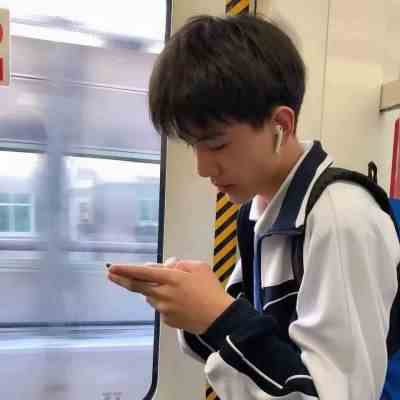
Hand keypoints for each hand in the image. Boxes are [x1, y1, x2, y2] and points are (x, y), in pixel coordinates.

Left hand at [107, 260, 233, 333]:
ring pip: (151, 295)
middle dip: (121, 279)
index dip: (126, 269)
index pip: (142, 272)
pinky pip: (160, 306)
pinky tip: (181, 302)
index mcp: (171, 278)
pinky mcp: (166, 319)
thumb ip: (178, 264)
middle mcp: (163, 294)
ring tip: (176, 289)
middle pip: (137, 286)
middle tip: (110, 274)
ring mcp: (163, 309)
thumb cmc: (210, 289)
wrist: (219, 318)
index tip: (112, 267)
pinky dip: (164, 300)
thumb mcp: (198, 267)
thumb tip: (164, 267)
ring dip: (154, 289)